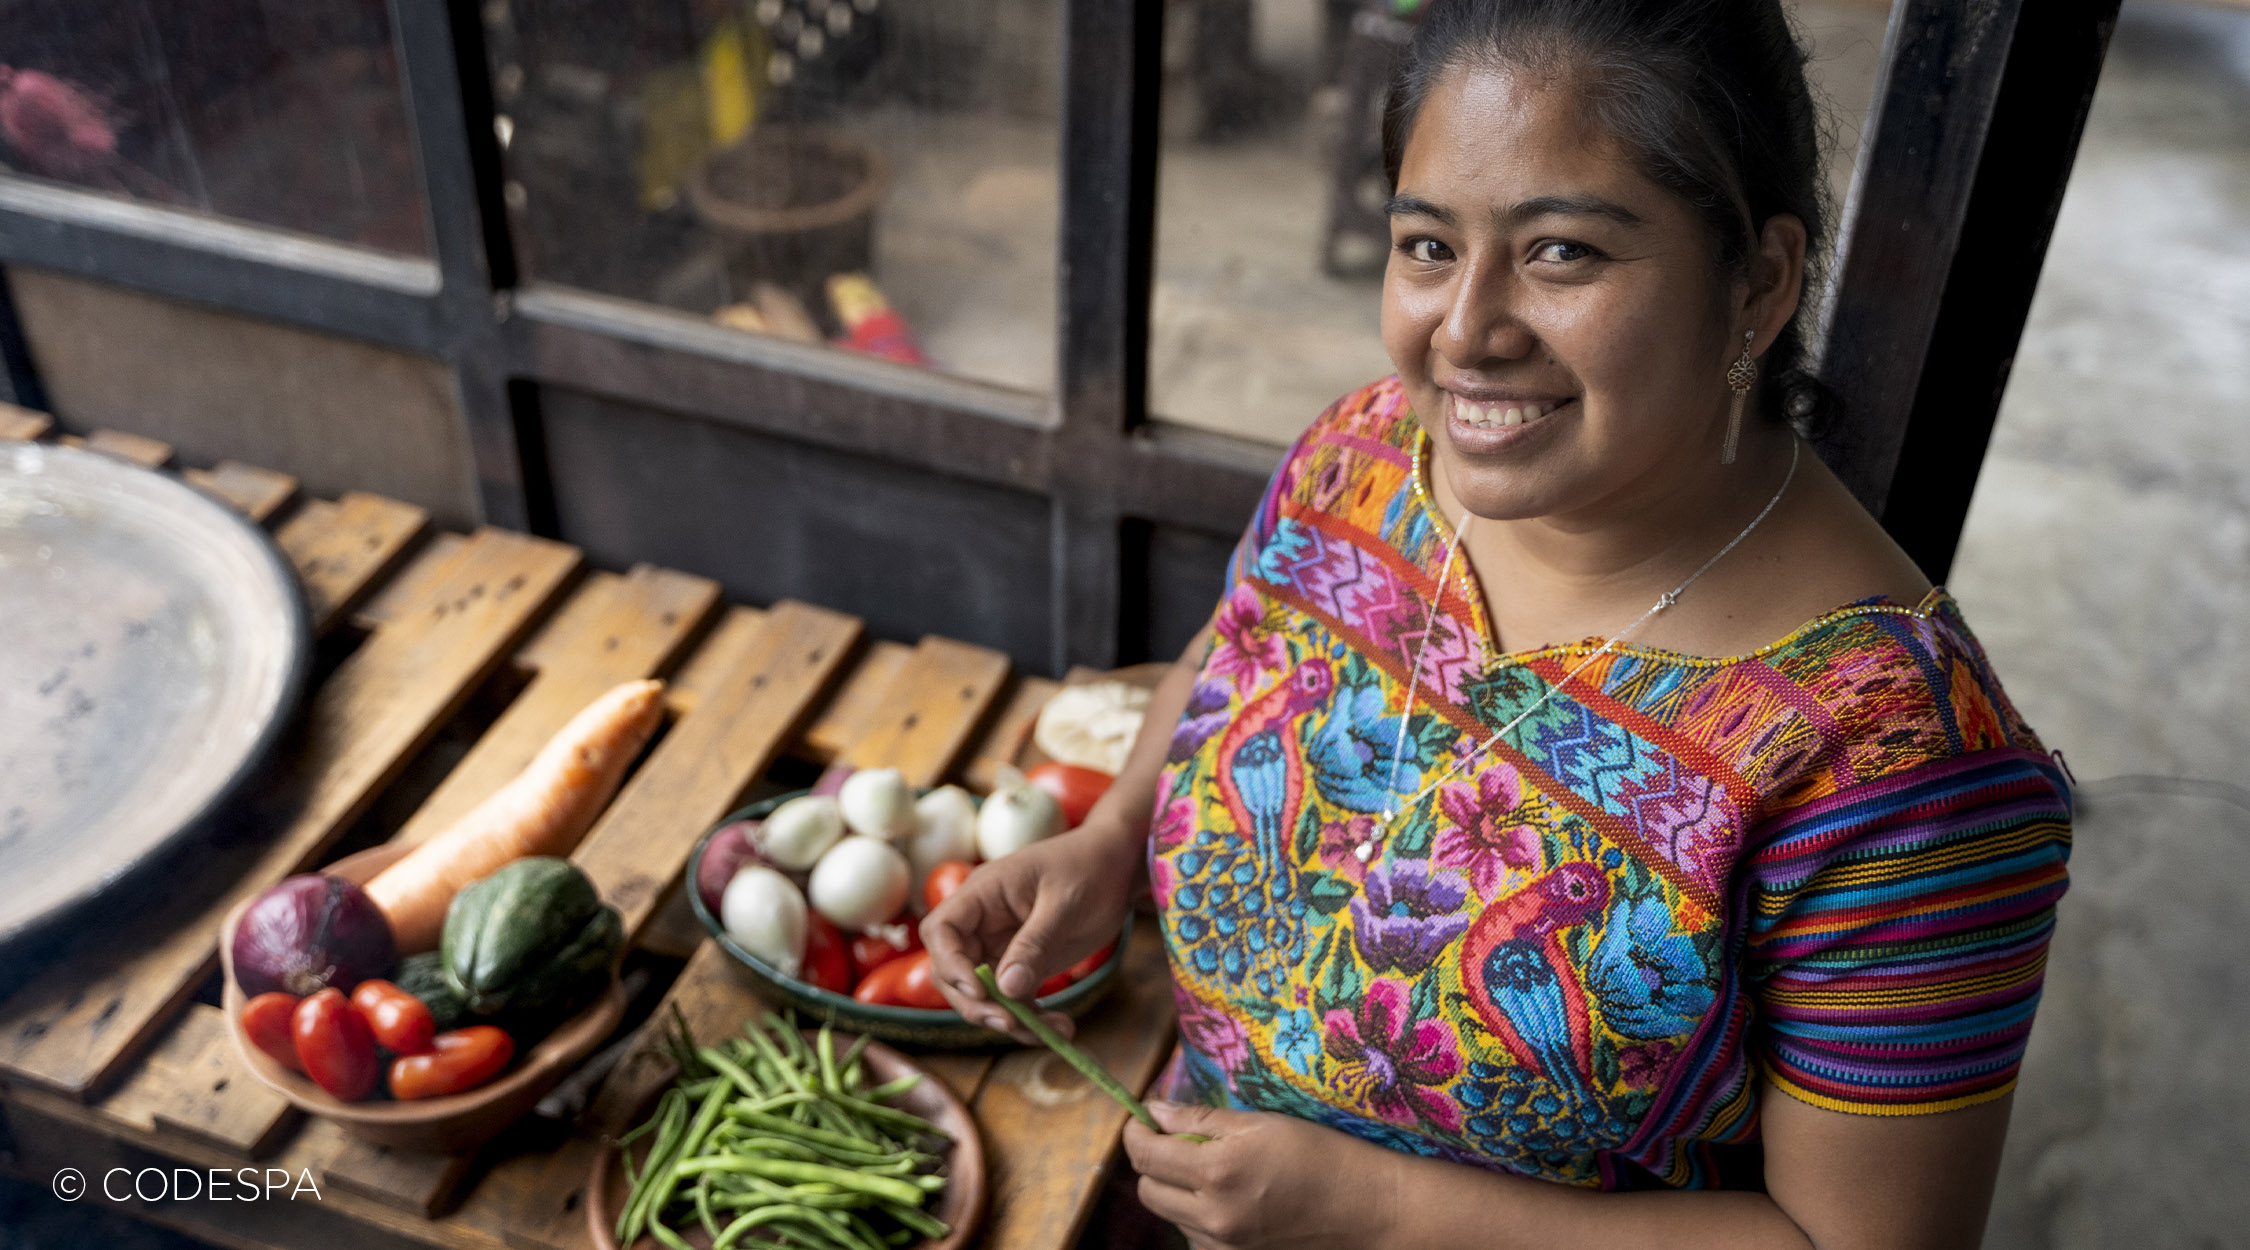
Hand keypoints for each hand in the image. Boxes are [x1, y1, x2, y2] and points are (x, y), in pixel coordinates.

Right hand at [919, 819, 1139, 1041]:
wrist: (1118, 866)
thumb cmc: (1089, 868)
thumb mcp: (1064, 903)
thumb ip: (1035, 944)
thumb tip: (1006, 989)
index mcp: (983, 894)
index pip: (942, 930)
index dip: (950, 964)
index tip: (979, 991)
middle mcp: (983, 923)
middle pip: (954, 971)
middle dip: (977, 1003)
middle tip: (1012, 1023)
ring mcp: (1001, 946)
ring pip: (984, 994)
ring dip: (1010, 1019)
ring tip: (1053, 1032)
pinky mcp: (1023, 965)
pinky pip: (1014, 1000)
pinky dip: (1032, 1019)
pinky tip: (1061, 1028)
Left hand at [1122, 1102, 1396, 1249]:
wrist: (1368, 1211)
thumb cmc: (1321, 1155)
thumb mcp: (1261, 1123)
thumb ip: (1200, 1120)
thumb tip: (1155, 1111)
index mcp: (1218, 1172)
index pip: (1146, 1155)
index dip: (1136, 1132)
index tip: (1143, 1118)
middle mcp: (1213, 1217)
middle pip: (1148, 1192)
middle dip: (1153, 1164)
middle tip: (1177, 1143)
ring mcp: (1224, 1248)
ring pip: (1171, 1218)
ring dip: (1178, 1193)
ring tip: (1216, 1175)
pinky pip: (1197, 1239)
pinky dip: (1200, 1219)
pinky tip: (1233, 1203)